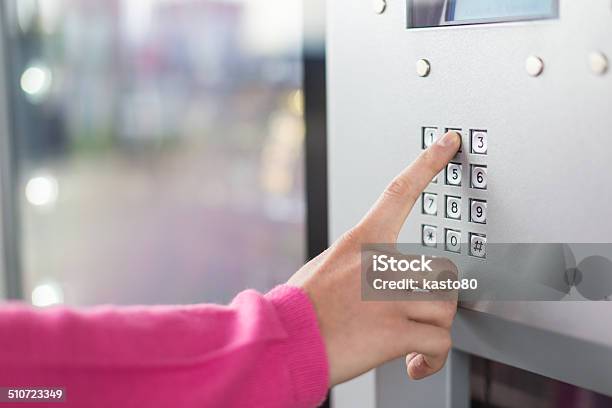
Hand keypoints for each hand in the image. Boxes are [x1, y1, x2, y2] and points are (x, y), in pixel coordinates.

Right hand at [288, 131, 460, 385]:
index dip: (427, 163)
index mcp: (361, 242)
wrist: (283, 342)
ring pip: (445, 307)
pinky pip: (440, 342)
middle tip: (413, 317)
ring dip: (433, 329)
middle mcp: (379, 264)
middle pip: (439, 272)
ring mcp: (388, 296)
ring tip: (415, 345)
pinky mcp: (394, 331)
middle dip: (432, 300)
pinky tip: (417, 363)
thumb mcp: (326, 269)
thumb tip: (383, 275)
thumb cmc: (300, 309)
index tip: (449, 142)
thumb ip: (361, 264)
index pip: (399, 192)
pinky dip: (433, 359)